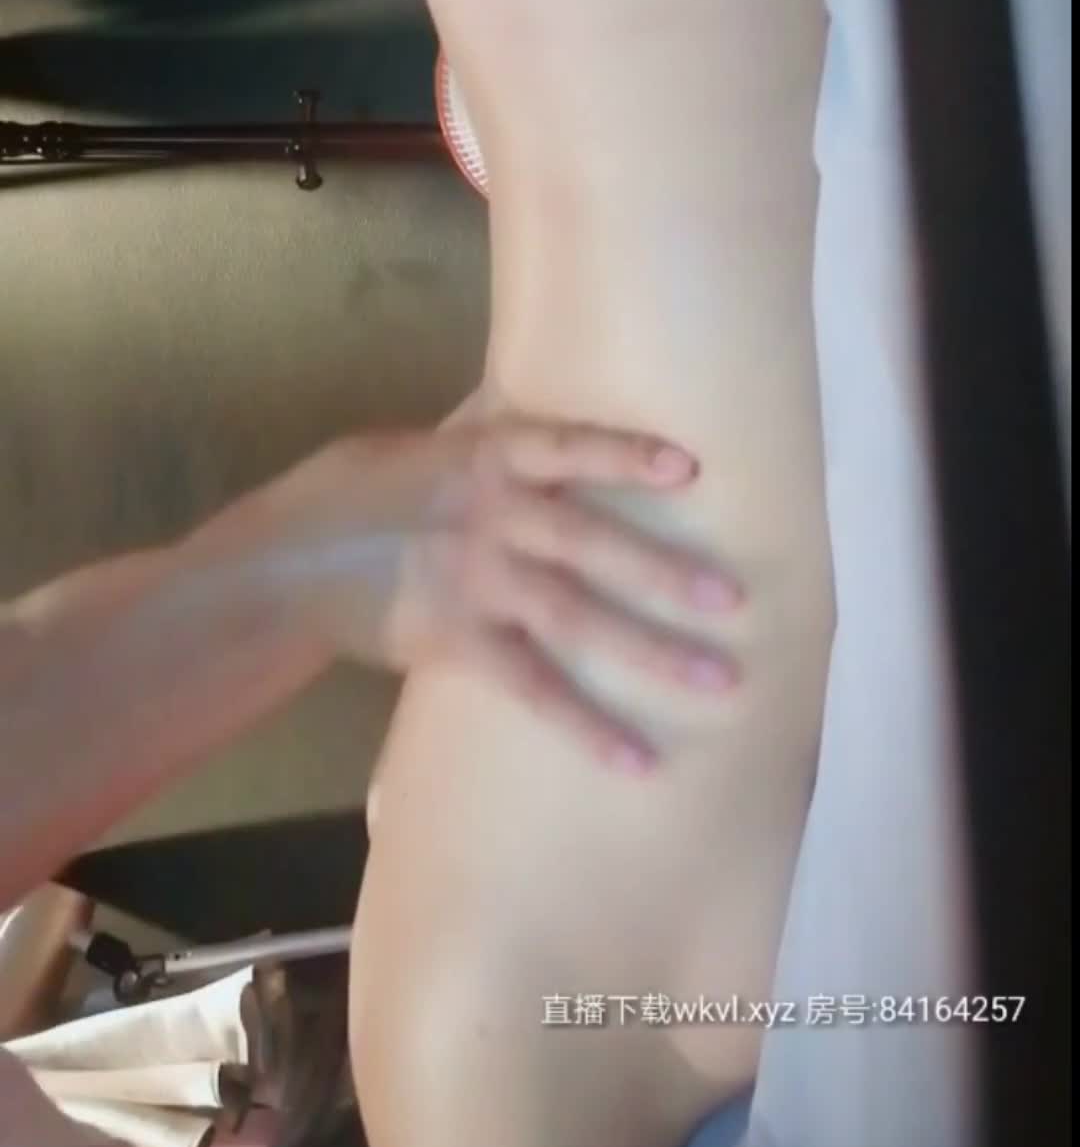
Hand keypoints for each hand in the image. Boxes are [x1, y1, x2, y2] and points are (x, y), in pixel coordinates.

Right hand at [304, 416, 741, 770]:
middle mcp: (487, 516)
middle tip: (736, 601)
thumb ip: (484, 429)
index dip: (625, 455)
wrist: (285, 562)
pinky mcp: (456, 641)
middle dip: (665, 572)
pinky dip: (586, 724)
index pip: (565, 448)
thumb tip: (528, 389)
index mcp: (483, 457)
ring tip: (720, 679)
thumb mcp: (420, 443)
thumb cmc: (358, 491)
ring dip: (652, 651)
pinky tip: (637, 757)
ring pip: (576, 619)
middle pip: (589, 543)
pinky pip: (532, 687)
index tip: (691, 467)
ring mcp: (473, 581)